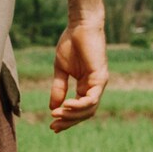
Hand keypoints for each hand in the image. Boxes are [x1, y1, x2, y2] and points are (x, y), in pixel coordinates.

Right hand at [49, 14, 108, 133]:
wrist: (79, 25)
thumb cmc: (71, 43)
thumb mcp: (61, 70)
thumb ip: (58, 88)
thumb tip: (53, 107)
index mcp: (86, 86)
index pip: (79, 110)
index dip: (66, 119)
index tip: (51, 126)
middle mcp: (95, 87)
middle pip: (85, 113)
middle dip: (69, 121)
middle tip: (53, 126)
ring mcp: (99, 83)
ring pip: (89, 109)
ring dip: (72, 115)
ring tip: (57, 115)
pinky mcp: (100, 77)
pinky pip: (92, 98)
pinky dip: (79, 105)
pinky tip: (66, 105)